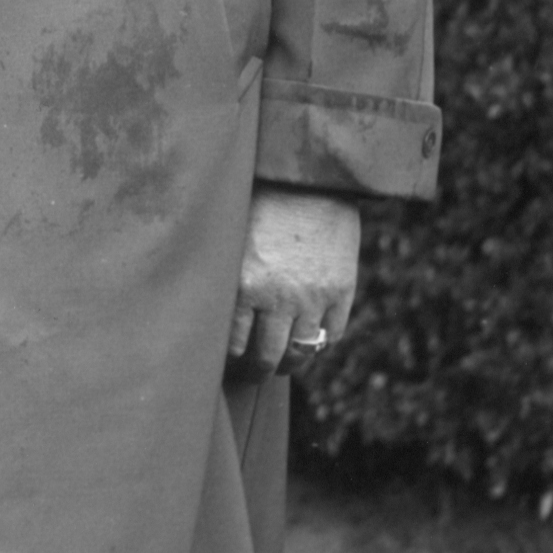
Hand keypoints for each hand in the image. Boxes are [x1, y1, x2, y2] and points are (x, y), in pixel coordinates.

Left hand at [229, 186, 359, 381]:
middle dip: (258, 369)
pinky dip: (320, 343)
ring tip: (281, 364)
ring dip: (290, 363)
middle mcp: (280, 299)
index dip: (230, 358)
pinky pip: (332, 333)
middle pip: (267, 355)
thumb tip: (211, 309)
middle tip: (252, 372)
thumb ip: (224, 276)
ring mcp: (314, 298)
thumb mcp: (229, 238)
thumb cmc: (257, 202)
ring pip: (302, 352)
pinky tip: (309, 341)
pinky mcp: (342, 291)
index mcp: (244, 285)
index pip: (234, 343)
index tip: (225, 362)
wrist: (308, 179)